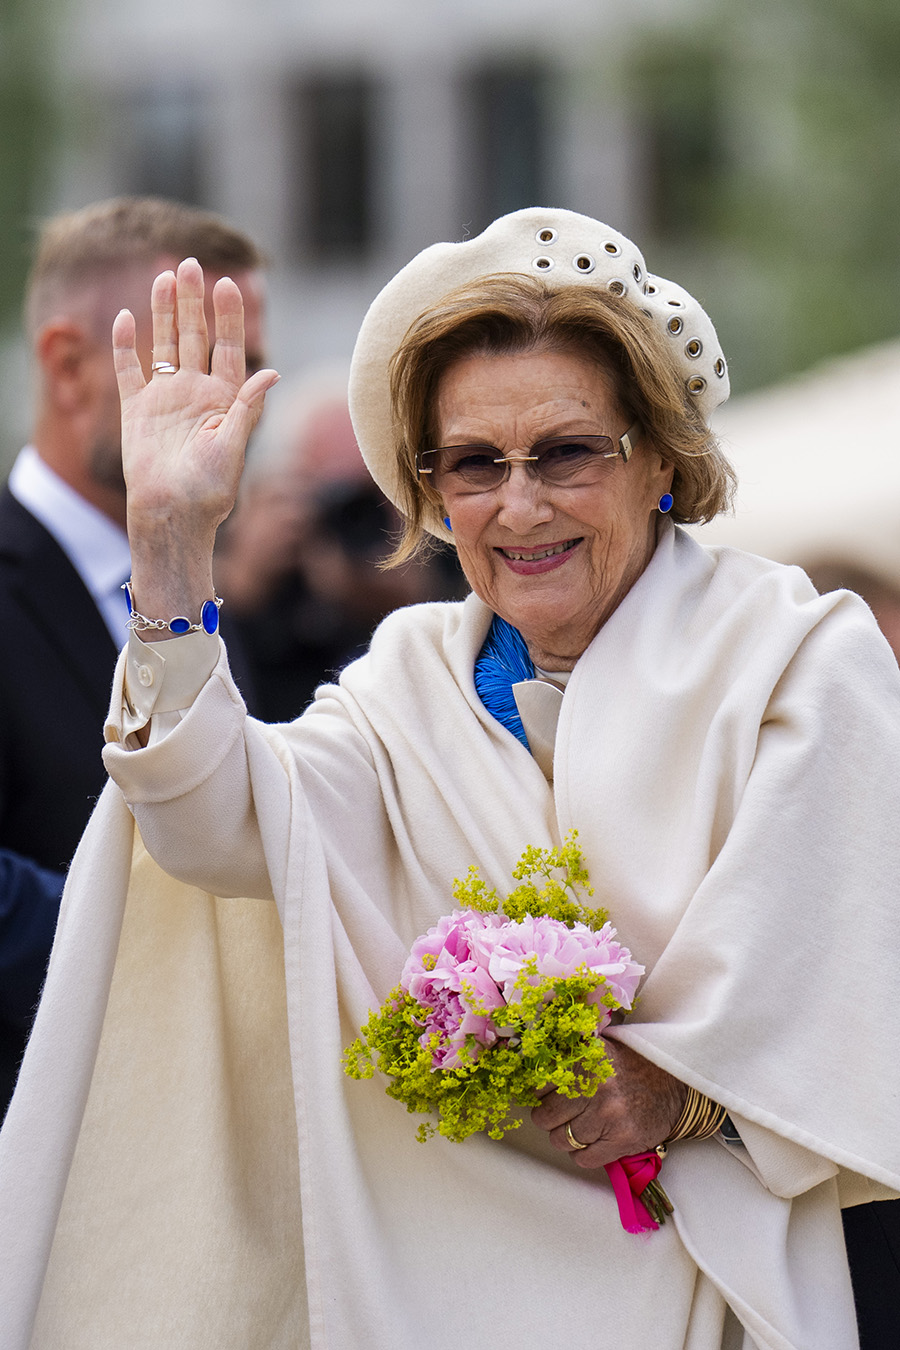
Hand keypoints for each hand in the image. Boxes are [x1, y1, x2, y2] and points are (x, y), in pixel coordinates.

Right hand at [112, 258, 278, 629]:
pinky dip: (127, 345)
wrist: (173, 515)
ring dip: (164, 312)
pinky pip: (129, 370)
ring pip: (164, 344)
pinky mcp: (137, 410)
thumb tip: (274, 373)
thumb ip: (248, 407)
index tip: (231, 282)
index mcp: (225, 400)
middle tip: (192, 263)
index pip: (230, 348)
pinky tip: (127, 318)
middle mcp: (196, 393)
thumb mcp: (234, 446)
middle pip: (195, 337)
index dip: (230, 316)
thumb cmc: (209, 489)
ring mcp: (165, 398)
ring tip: (165, 276)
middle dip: (194, 302)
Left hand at [530, 1037, 685, 1167]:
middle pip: (545, 1116)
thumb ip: (566, 1057)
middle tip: (563, 1114)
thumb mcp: (598, 1049)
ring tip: (581, 1127)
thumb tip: (527, 1066)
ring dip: (567, 1138)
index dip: (541, 1094)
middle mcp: (595, 1086)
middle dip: (549, 1118)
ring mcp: (609, 1115)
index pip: (538, 1086)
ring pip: (562, 1140)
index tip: (549, 1095)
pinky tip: (594, 1140)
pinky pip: (584, 1159)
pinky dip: (584, 1154)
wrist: (674, 1083)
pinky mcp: (622, 1140)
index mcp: (584, 1059)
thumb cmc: (629, 1066)